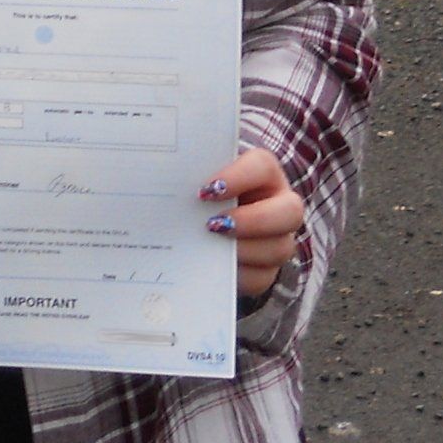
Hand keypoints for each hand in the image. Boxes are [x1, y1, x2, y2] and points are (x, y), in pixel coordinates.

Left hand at [200, 147, 303, 298]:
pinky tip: (212, 268)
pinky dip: (237, 275)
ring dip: (244, 250)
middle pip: (290, 212)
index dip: (238, 177)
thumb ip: (187, 173)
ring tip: (210, 245)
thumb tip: (152, 176)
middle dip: (253, 220)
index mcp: (262, 172)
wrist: (206, 214)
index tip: (206, 189)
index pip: (262, 166)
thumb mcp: (197, 175)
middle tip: (212, 224)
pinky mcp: (268, 267)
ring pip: (280, 248)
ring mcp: (279, 237)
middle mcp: (280, 203)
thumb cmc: (200, 186)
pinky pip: (262, 277)